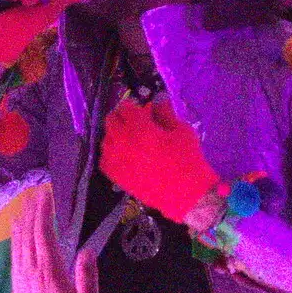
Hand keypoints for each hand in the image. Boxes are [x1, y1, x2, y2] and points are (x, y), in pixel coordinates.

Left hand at [11, 184, 98, 292]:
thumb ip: (87, 276)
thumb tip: (86, 250)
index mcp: (50, 275)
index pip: (44, 235)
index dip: (43, 213)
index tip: (45, 195)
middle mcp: (32, 275)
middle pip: (28, 236)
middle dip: (31, 213)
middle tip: (35, 193)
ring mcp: (22, 283)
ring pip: (18, 246)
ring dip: (21, 224)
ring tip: (24, 207)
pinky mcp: (18, 291)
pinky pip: (14, 259)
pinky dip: (15, 242)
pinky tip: (17, 236)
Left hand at [99, 97, 219, 222]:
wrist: (186, 193)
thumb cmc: (187, 159)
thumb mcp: (181, 130)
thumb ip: (165, 112)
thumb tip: (157, 99)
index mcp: (138, 127)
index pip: (124, 107)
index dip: (132, 106)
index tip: (140, 109)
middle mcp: (122, 141)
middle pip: (111, 120)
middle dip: (121, 117)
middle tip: (134, 122)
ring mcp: (116, 160)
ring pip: (105, 139)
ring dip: (115, 135)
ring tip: (129, 139)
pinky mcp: (116, 176)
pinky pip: (104, 160)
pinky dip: (110, 154)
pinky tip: (123, 155)